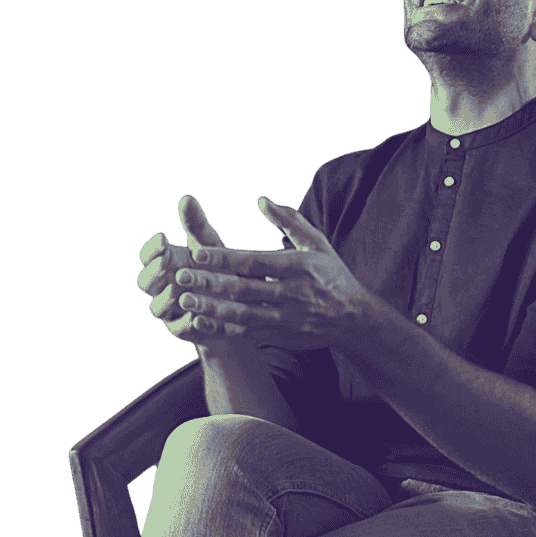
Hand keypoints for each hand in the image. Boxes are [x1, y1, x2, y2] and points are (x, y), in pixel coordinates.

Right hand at [137, 195, 240, 344]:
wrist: (242, 303)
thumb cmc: (220, 268)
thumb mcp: (210, 245)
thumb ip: (197, 225)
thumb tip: (186, 198)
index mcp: (164, 265)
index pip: (147, 256)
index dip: (152, 249)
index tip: (164, 238)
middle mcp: (161, 288)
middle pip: (145, 282)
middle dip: (154, 271)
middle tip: (168, 261)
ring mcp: (170, 311)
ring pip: (158, 307)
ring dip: (168, 297)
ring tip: (180, 287)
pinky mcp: (185, 330)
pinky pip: (182, 328)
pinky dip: (190, 322)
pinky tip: (200, 315)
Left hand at [169, 196, 382, 350]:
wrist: (354, 319)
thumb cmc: (332, 275)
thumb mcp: (318, 243)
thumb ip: (290, 221)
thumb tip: (262, 200)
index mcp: (300, 266)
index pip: (256, 262)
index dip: (226, 259)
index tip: (198, 253)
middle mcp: (293, 293)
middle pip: (244, 289)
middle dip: (210, 283)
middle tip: (180, 277)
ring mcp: (287, 318)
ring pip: (242, 315)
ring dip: (211, 308)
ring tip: (184, 302)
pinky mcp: (282, 336)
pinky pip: (247, 334)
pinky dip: (223, 330)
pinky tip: (201, 324)